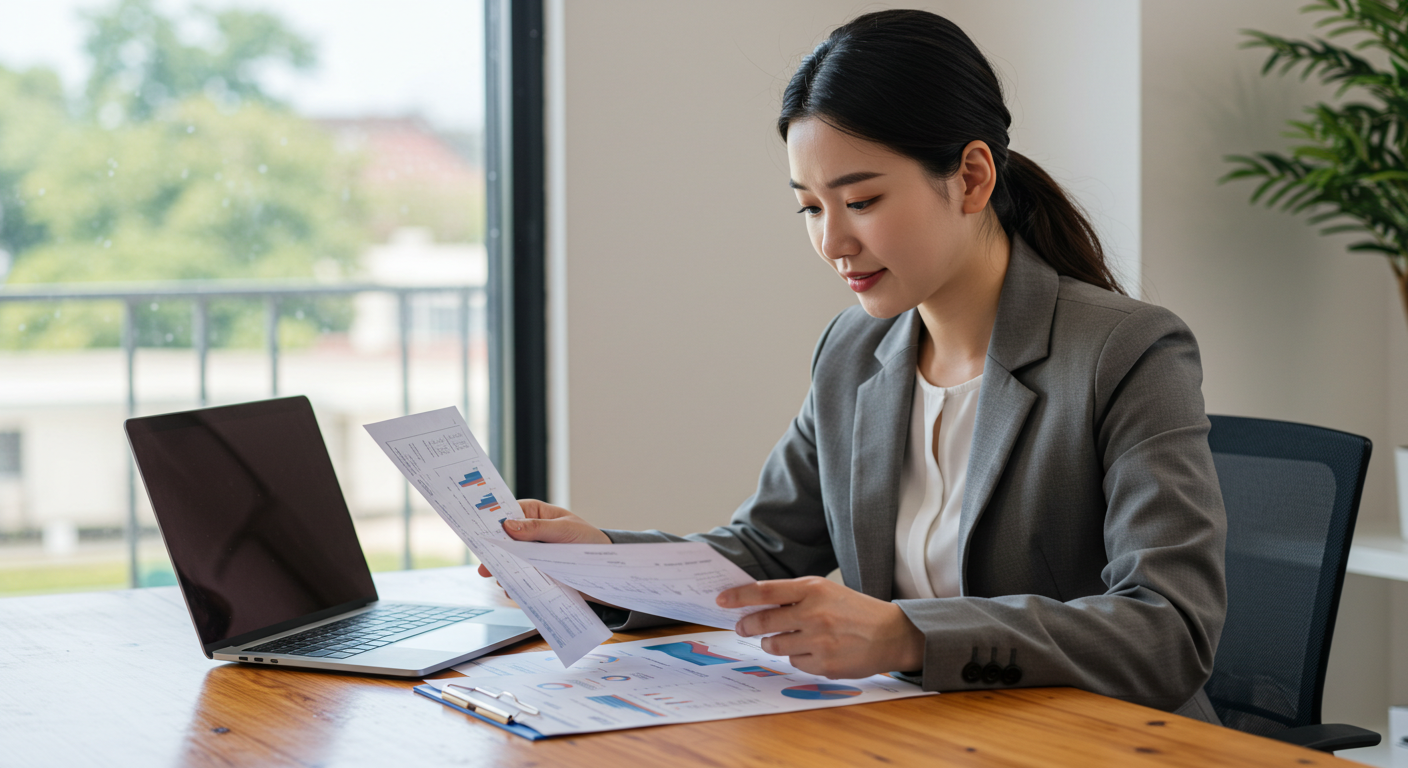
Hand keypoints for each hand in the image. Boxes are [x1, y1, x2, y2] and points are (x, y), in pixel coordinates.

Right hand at [476, 500, 619, 607]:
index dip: (491, 522)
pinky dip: (515, 585)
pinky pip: (519, 578)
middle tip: (486, 568)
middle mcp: (528, 533)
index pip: (506, 513)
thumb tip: (508, 526)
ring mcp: (530, 555)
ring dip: (504, 572)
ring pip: (508, 562)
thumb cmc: (589, 539)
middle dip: (494, 554)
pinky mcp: (535, 573)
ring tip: (503, 581)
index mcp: (534, 514)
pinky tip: (514, 591)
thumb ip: (537, 528)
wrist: (606, 567)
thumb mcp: (565, 530)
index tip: (480, 533)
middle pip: (503, 541)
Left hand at [719, 576, 924, 678]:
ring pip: (775, 645)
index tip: (721, 600)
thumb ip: (794, 596)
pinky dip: (797, 657)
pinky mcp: (824, 664)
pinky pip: (794, 662)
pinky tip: (812, 651)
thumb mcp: (826, 592)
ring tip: (781, 638)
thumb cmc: (854, 610)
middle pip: (764, 621)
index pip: (766, 591)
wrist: (891, 634)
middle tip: (741, 627)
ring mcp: (819, 641)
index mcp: (813, 589)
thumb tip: (755, 603)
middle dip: (747, 625)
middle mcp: (814, 613)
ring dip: (771, 642)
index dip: (739, 596)